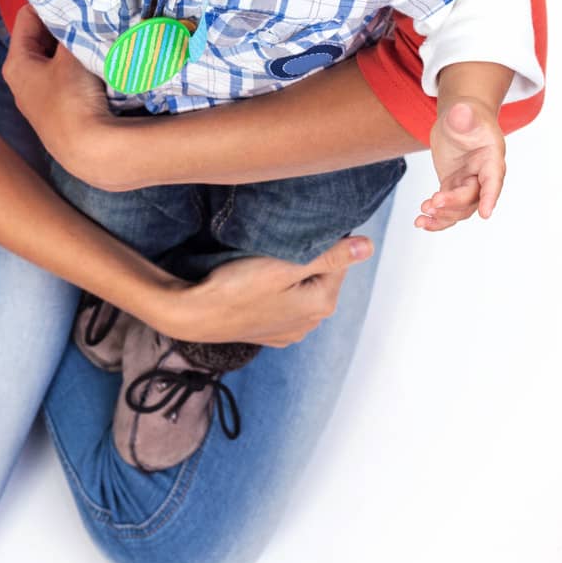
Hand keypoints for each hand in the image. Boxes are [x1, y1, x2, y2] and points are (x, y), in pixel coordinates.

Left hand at [1, 5, 115, 176]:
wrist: (89, 151)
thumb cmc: (72, 98)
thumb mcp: (71, 54)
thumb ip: (72, 27)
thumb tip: (77, 6)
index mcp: (16, 62)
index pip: (27, 17)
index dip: (48, 3)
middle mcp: (21, 80)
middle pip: (40, 38)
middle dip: (63, 25)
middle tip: (87, 11)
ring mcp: (39, 97)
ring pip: (55, 58)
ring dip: (73, 46)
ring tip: (94, 32)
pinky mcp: (57, 110)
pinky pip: (65, 76)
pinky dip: (78, 65)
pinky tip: (96, 60)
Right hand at [160, 236, 374, 347]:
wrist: (193, 315)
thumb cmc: (235, 288)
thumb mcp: (284, 264)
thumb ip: (329, 256)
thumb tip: (368, 246)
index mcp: (321, 304)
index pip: (339, 260)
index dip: (320, 239)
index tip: (294, 230)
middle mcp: (310, 323)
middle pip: (320, 275)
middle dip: (305, 257)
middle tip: (276, 242)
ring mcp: (288, 331)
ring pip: (300, 289)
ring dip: (289, 273)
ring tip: (263, 260)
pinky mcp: (268, 332)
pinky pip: (282, 303)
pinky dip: (274, 290)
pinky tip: (255, 282)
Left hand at [418, 97, 506, 230]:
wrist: (459, 119)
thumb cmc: (467, 115)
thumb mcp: (465, 113)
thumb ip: (464, 115)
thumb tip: (460, 111)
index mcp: (492, 158)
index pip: (494, 180)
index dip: (490, 197)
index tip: (486, 213)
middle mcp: (483, 176)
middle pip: (473, 197)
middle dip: (453, 203)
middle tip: (432, 203)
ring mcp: (468, 183)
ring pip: (460, 209)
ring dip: (443, 216)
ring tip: (422, 218)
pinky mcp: (453, 186)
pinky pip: (448, 207)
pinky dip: (436, 217)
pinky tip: (421, 221)